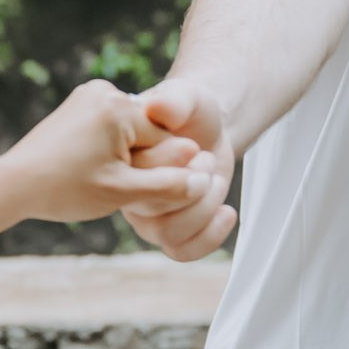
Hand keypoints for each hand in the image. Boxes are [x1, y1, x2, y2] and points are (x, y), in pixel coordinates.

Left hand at [0, 80, 228, 226]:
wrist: (12, 184)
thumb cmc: (63, 188)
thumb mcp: (122, 193)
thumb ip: (167, 186)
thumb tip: (203, 183)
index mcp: (120, 106)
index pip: (167, 143)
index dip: (158, 173)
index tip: (133, 190)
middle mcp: (104, 91)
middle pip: (148, 136)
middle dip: (139, 165)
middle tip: (109, 186)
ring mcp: (88, 96)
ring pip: (130, 135)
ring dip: (124, 160)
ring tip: (96, 180)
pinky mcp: (78, 105)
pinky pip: (110, 130)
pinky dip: (108, 151)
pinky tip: (88, 170)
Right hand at [123, 78, 237, 260]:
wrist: (207, 128)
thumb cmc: (189, 110)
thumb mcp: (184, 96)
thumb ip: (173, 100)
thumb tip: (158, 107)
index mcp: (121, 161)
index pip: (135, 180)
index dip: (171, 167)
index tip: (193, 147)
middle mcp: (128, 192)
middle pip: (152, 211)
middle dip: (193, 186)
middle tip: (206, 159)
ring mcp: (148, 216)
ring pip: (169, 234)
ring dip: (204, 207)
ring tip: (216, 180)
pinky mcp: (172, 231)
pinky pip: (182, 252)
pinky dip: (210, 237)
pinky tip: (227, 211)